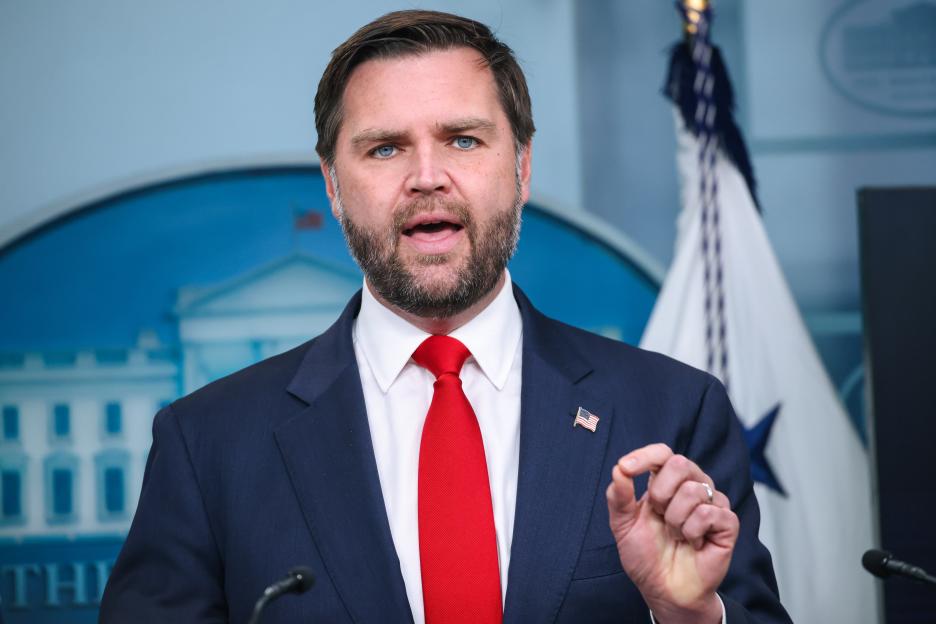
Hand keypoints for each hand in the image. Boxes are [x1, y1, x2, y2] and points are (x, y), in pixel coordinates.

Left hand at [606, 443, 737, 623]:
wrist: (664, 590)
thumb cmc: (646, 556)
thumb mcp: (623, 525)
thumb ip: (618, 496)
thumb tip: (618, 469)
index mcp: (666, 481)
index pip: (662, 453)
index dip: (644, 456)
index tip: (626, 468)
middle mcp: (692, 486)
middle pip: (679, 463)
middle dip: (660, 493)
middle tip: (659, 516)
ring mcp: (712, 503)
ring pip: (693, 490)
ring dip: (675, 520)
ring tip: (676, 535)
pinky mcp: (727, 522)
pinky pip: (708, 513)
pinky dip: (692, 532)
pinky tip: (693, 542)